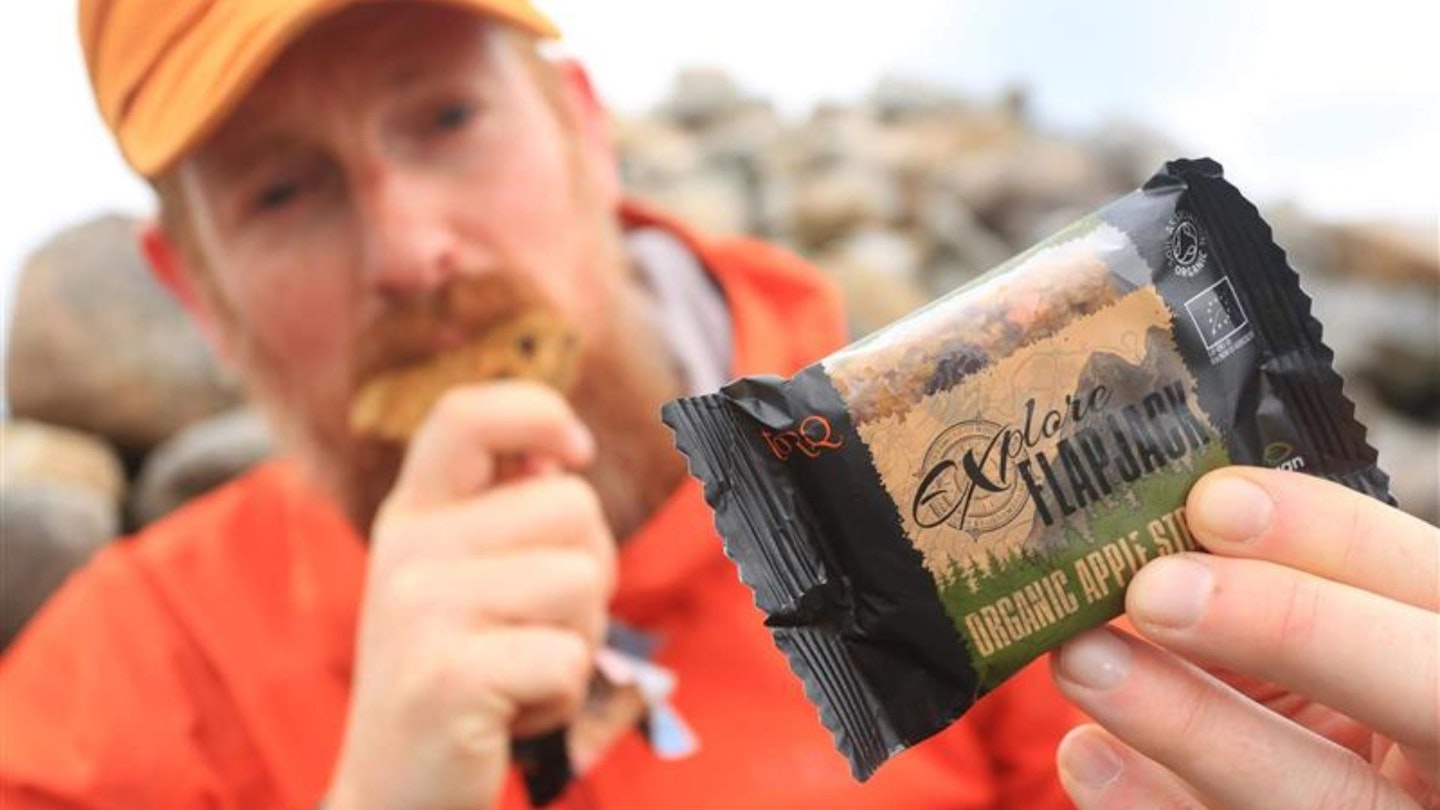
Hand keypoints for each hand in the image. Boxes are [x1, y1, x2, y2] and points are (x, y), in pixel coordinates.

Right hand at [326, 382, 614, 809]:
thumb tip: (562, 453)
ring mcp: (421, 610)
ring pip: (583, 581)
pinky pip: (570, 657)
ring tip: (517, 669)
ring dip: (578, 638)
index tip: (575, 451)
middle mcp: (408, 550)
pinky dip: (561, 697)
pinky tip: (509, 713)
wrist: (394, 792)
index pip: (466, 415)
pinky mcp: (447, 676)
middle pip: (573, 506)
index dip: (537, 412)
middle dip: (589, 572)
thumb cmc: (454, 676)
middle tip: (532, 628)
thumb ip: (502, 513)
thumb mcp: (460, 579)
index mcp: (413, 515)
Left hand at [1051, 467, 1439, 808]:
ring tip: (1082, 660)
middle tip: (1153, 589)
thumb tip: (1160, 524)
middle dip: (1286, 629)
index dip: (1329, 538)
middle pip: (1416, 695)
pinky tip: (1087, 752)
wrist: (1326, 785)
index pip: (1425, 585)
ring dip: (1186, 724)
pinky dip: (1151, 805)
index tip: (1212, 502)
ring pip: (1316, 797)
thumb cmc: (1317, 680)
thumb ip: (1268, 579)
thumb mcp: (1321, 621)